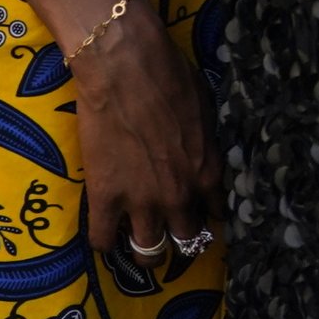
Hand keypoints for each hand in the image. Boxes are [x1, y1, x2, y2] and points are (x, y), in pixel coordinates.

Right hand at [66, 0, 222, 266]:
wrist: (126, 67)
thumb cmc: (170, 76)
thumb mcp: (205, 112)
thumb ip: (204, 145)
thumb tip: (200, 154)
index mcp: (208, 172)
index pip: (217, 213)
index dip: (207, 216)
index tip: (199, 215)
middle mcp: (179, 196)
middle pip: (186, 240)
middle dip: (181, 239)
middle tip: (170, 232)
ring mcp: (141, 202)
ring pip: (148, 252)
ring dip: (145, 250)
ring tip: (138, 242)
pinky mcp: (104, 198)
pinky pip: (102, 240)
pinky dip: (104, 243)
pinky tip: (105, 235)